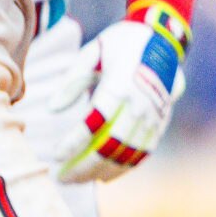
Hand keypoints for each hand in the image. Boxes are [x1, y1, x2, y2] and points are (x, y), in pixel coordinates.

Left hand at [52, 18, 185, 182]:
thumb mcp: (93, 51)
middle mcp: (141, 103)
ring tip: (77, 179)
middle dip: (84, 166)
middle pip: (111, 145)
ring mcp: (154, 114)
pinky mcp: (162, 121)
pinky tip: (104, 177)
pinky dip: (124, 168)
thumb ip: (72, 79)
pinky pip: (143, 152)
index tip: (56, 155)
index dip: (75, 141)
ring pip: (127, 154)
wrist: (164, 37)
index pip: (96, 121)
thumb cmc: (121, 44)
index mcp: (122, 83)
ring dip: (101, 172)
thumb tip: (52, 109)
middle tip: (61, 177)